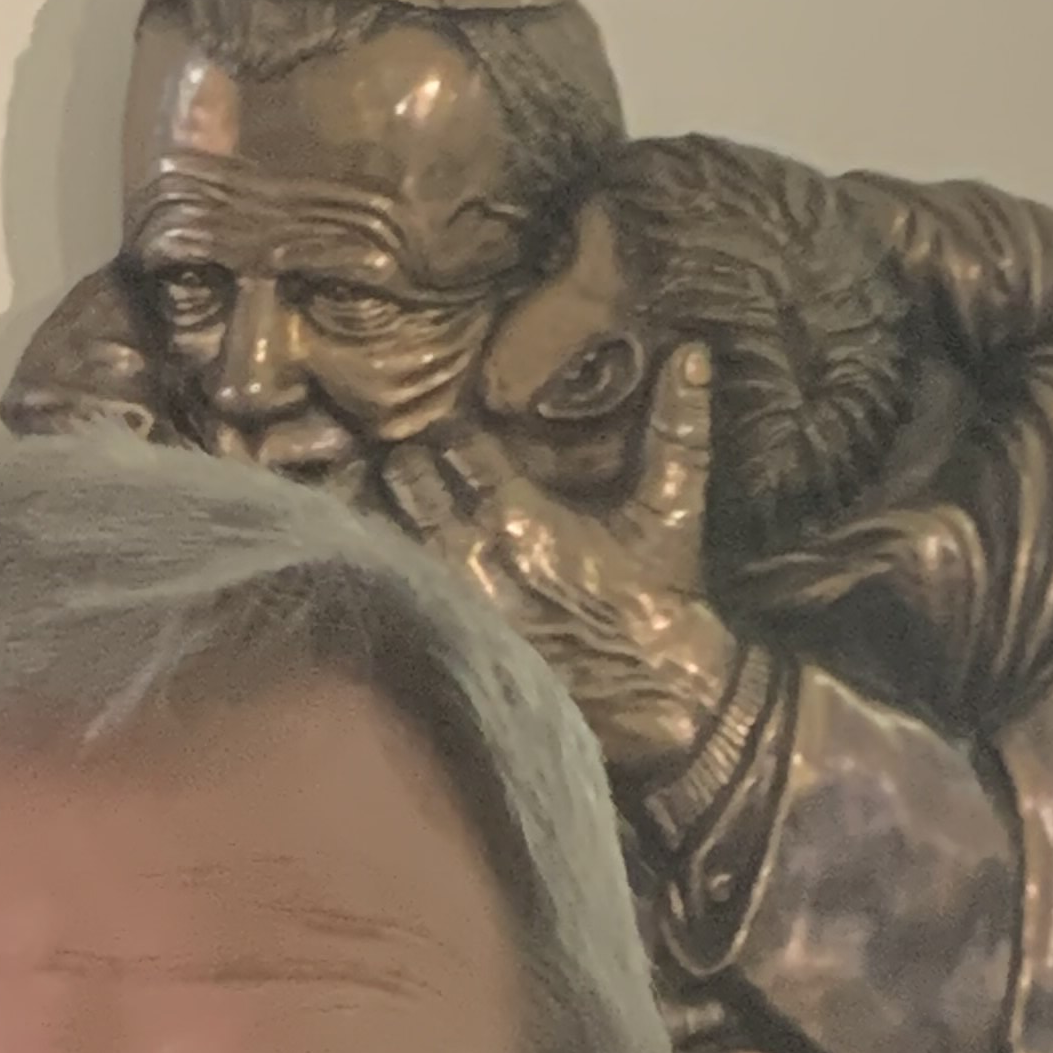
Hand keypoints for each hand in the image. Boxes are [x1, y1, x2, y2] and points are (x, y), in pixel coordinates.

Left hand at [378, 342, 740, 779]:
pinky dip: (376, 564)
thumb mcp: (673, 511)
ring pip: (395, 537)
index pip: (461, 452)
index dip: (450, 434)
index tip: (447, 426)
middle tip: (399, 450)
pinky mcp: (452, 641)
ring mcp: (456, 604)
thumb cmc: (664, 600)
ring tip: (364, 486)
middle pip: (415, 490)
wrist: (664, 699)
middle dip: (408, 467)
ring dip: (381, 509)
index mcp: (523, 518)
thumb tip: (692, 352)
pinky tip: (360, 550)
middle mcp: (477, 560)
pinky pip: (397, 591)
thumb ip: (677, 429)